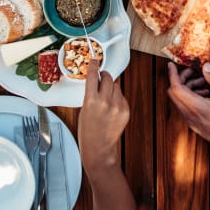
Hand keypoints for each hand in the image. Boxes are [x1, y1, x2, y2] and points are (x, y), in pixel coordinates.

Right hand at [78, 59, 129, 175]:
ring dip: (111, 87)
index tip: (94, 60)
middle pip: (108, 78)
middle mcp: (106, 102)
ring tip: (105, 99)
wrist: (99, 149)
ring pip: (116, 86)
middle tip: (101, 78)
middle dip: (104, 76)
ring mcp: (117, 106)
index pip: (93, 76)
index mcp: (91, 101)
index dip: (94, 66)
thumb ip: (91, 94)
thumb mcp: (84, 110)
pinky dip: (117, 97)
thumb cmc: (87, 132)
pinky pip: (122, 96)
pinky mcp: (125, 110)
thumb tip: (97, 80)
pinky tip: (111, 108)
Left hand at [167, 62, 209, 152]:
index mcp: (198, 107)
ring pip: (179, 99)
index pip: (176, 88)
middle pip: (174, 93)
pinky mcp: (192, 123)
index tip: (171, 65)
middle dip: (181, 79)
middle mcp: (190, 115)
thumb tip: (206, 66)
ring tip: (205, 84)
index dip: (172, 75)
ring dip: (188, 87)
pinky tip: (205, 94)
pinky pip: (184, 106)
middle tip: (193, 72)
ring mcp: (190, 120)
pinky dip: (190, 96)